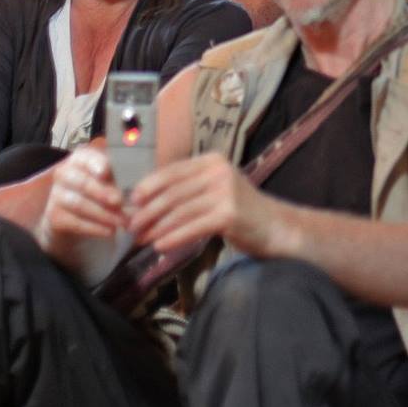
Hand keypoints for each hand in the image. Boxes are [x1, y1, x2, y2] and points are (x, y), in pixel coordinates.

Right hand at [38, 147, 125, 252]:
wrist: (79, 220)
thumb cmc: (102, 193)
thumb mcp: (112, 181)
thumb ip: (122, 177)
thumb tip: (140, 181)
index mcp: (80, 159)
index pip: (85, 157)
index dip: (95, 163)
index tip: (106, 172)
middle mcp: (64, 173)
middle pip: (83, 182)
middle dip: (103, 193)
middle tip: (121, 202)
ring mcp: (56, 195)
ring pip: (79, 204)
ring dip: (103, 214)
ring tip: (123, 221)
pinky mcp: (54, 217)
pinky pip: (74, 222)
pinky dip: (94, 228)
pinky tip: (110, 231)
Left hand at [126, 152, 279, 257]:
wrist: (277, 227)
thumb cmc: (241, 211)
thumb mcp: (214, 191)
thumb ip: (187, 190)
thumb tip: (145, 201)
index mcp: (212, 161)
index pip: (171, 171)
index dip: (148, 186)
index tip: (130, 202)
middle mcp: (218, 171)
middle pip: (172, 192)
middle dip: (147, 211)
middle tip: (130, 227)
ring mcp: (225, 191)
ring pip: (180, 211)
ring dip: (156, 227)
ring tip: (141, 239)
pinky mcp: (229, 213)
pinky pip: (193, 227)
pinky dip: (173, 237)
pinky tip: (160, 245)